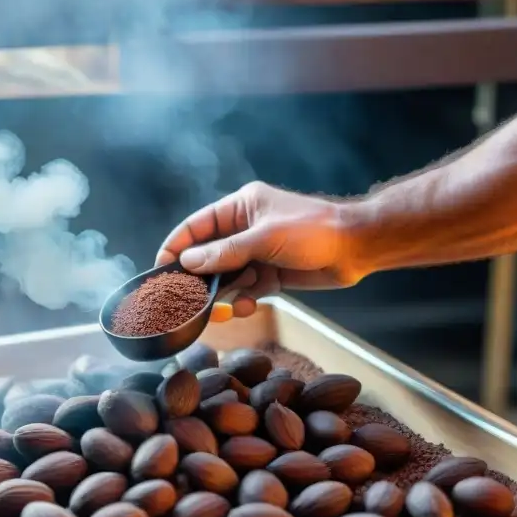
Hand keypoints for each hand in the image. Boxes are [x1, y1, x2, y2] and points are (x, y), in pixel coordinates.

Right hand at [156, 181, 361, 319]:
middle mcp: (246, 229)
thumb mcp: (264, 239)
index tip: (160, 269)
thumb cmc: (313, 231)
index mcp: (241, 207)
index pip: (196, 226)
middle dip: (201, 279)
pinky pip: (248, 291)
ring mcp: (258, 253)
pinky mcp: (272, 275)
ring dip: (226, 294)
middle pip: (209, 256)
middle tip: (189, 300)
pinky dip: (245, 301)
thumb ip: (224, 253)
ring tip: (225, 309)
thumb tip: (188, 263)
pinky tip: (249, 307)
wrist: (357, 247)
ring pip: (227, 278)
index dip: (176, 247)